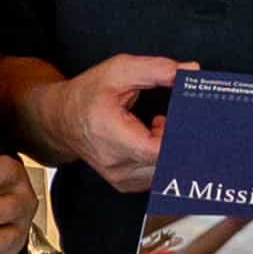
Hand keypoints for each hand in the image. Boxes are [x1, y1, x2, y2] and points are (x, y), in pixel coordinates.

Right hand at [34, 54, 183, 192]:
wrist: (62, 120)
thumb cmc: (87, 95)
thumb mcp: (119, 71)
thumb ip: (157, 69)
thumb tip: (190, 70)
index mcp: (111, 134)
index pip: (158, 149)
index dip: (178, 134)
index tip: (183, 115)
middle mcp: (115, 163)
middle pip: (167, 162)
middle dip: (179, 138)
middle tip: (175, 116)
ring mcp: (121, 178)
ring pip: (165, 171)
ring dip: (171, 148)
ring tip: (157, 125)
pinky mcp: (126, 184)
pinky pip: (157, 176)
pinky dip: (162, 158)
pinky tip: (151, 138)